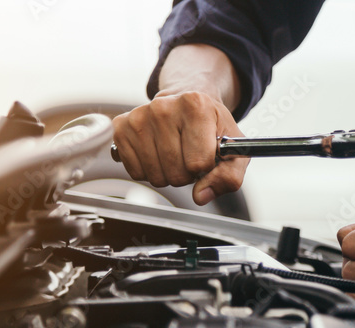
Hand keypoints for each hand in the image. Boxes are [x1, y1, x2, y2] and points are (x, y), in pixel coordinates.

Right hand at [112, 90, 248, 204]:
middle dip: (187, 173)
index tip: (207, 154)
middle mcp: (163, 107)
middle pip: (176, 172)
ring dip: (168, 174)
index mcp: (196, 106)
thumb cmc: (211, 126)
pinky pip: (137, 173)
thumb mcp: (232, 148)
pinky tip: (157, 153)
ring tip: (175, 154)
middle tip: (190, 155)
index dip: (206, 168)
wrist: (187, 104)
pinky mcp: (121, 128)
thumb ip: (228, 177)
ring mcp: (139, 117)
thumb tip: (200, 196)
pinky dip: (150, 171)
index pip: (199, 163)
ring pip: (156, 176)